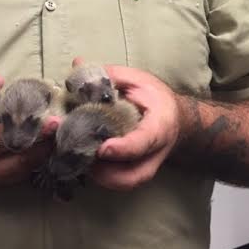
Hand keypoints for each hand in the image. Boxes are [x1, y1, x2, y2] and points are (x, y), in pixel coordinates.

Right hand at [0, 76, 54, 190]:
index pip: (0, 137)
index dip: (26, 128)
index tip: (48, 117)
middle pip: (16, 160)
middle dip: (41, 145)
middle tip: (63, 129)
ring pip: (17, 173)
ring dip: (39, 157)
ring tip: (60, 139)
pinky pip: (10, 178)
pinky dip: (27, 166)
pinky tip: (43, 152)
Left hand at [88, 63, 180, 190]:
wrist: (174, 119)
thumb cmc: (156, 98)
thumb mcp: (138, 80)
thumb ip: (109, 76)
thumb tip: (77, 65)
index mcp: (158, 128)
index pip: (142, 143)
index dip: (122, 149)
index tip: (102, 149)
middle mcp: (153, 155)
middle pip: (130, 175)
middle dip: (103, 171)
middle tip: (77, 152)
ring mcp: (145, 168)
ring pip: (121, 183)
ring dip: (96, 175)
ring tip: (73, 154)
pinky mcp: (134, 174)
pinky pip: (116, 181)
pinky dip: (97, 174)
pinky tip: (79, 158)